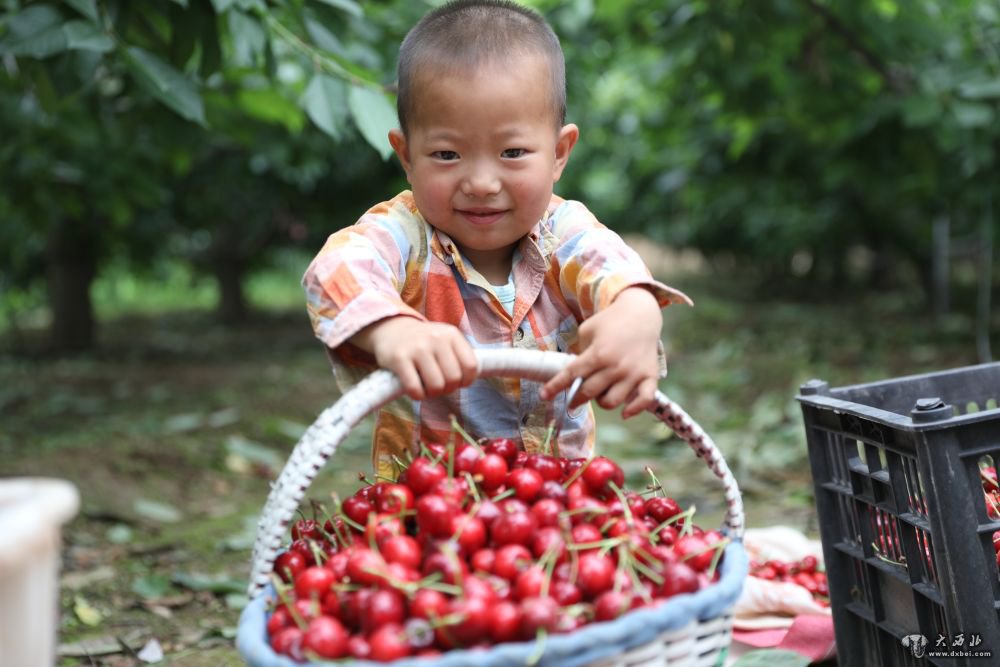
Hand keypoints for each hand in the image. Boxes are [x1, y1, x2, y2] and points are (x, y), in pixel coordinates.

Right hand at [350, 317, 477, 399]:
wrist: (391, 329)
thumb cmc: (424, 342)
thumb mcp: (445, 339)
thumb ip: (460, 356)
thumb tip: (469, 381)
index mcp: (451, 334)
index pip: (471, 366)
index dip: (466, 381)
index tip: (457, 382)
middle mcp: (436, 338)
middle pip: (453, 378)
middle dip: (448, 388)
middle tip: (439, 386)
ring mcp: (417, 348)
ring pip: (436, 386)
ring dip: (433, 394)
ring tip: (427, 388)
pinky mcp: (399, 358)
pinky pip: (415, 388)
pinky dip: (418, 395)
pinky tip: (415, 390)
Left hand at [540, 287, 662, 418]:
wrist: (641, 313)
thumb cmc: (610, 322)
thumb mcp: (587, 330)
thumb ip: (580, 353)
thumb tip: (574, 376)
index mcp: (597, 353)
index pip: (572, 375)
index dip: (555, 387)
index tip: (544, 396)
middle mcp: (615, 366)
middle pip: (589, 392)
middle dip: (576, 398)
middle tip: (572, 399)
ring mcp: (633, 373)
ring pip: (611, 402)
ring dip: (601, 401)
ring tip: (600, 393)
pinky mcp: (649, 376)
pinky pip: (644, 400)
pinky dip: (633, 409)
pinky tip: (624, 412)